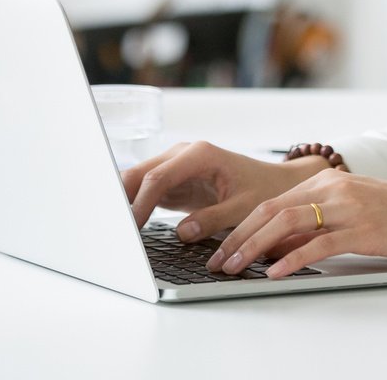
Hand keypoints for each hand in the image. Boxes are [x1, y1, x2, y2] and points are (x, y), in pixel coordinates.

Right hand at [121, 141, 320, 239]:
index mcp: (200, 155)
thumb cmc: (263, 191)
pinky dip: (135, 206)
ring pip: (138, 180)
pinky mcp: (174, 179)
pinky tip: (127, 227)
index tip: (131, 228)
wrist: (275, 184)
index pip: (158, 177)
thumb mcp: (244, 208)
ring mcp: (176, 165)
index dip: (140, 203)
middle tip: (111, 231)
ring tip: (113, 231)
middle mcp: (184, 154)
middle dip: (122, 199)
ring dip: (124, 202)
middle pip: (140, 173)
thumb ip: (213, 219)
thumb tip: (181, 232)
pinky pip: (147, 190)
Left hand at [208, 168, 386, 277]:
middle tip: (216, 260)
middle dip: (237, 237)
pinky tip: (274, 271)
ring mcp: (347, 207)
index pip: (271, 201)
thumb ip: (315, 224)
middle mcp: (332, 189)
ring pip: (287, 224)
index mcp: (327, 181)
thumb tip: (277, 246)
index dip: (240, 225)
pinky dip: (290, 258)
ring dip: (253, 247)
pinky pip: (318, 245)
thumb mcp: (352, 211)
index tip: (219, 245)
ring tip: (234, 267)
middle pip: (271, 210)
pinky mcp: (362, 229)